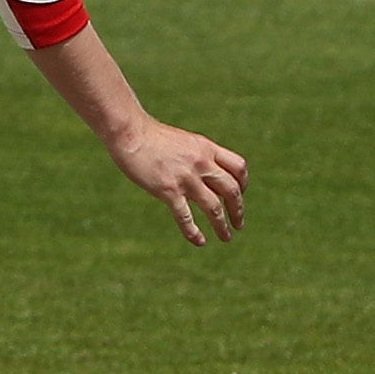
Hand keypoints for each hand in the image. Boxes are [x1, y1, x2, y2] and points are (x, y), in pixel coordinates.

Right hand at [107, 117, 248, 245]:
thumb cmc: (153, 136)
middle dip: (238, 210)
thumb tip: (207, 172)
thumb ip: (199, 156)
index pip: (239, 167)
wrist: (130, 132)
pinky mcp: (168, 190)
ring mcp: (186, 178)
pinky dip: (194, 232)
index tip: (239, 195)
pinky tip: (199, 241)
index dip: (243, 184)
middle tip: (239, 224)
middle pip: (232, 190)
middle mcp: (201, 163)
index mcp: (207, 148)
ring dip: (222, 226)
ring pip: (214, 208)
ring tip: (227, 237)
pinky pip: (186, 216)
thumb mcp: (185, 141)